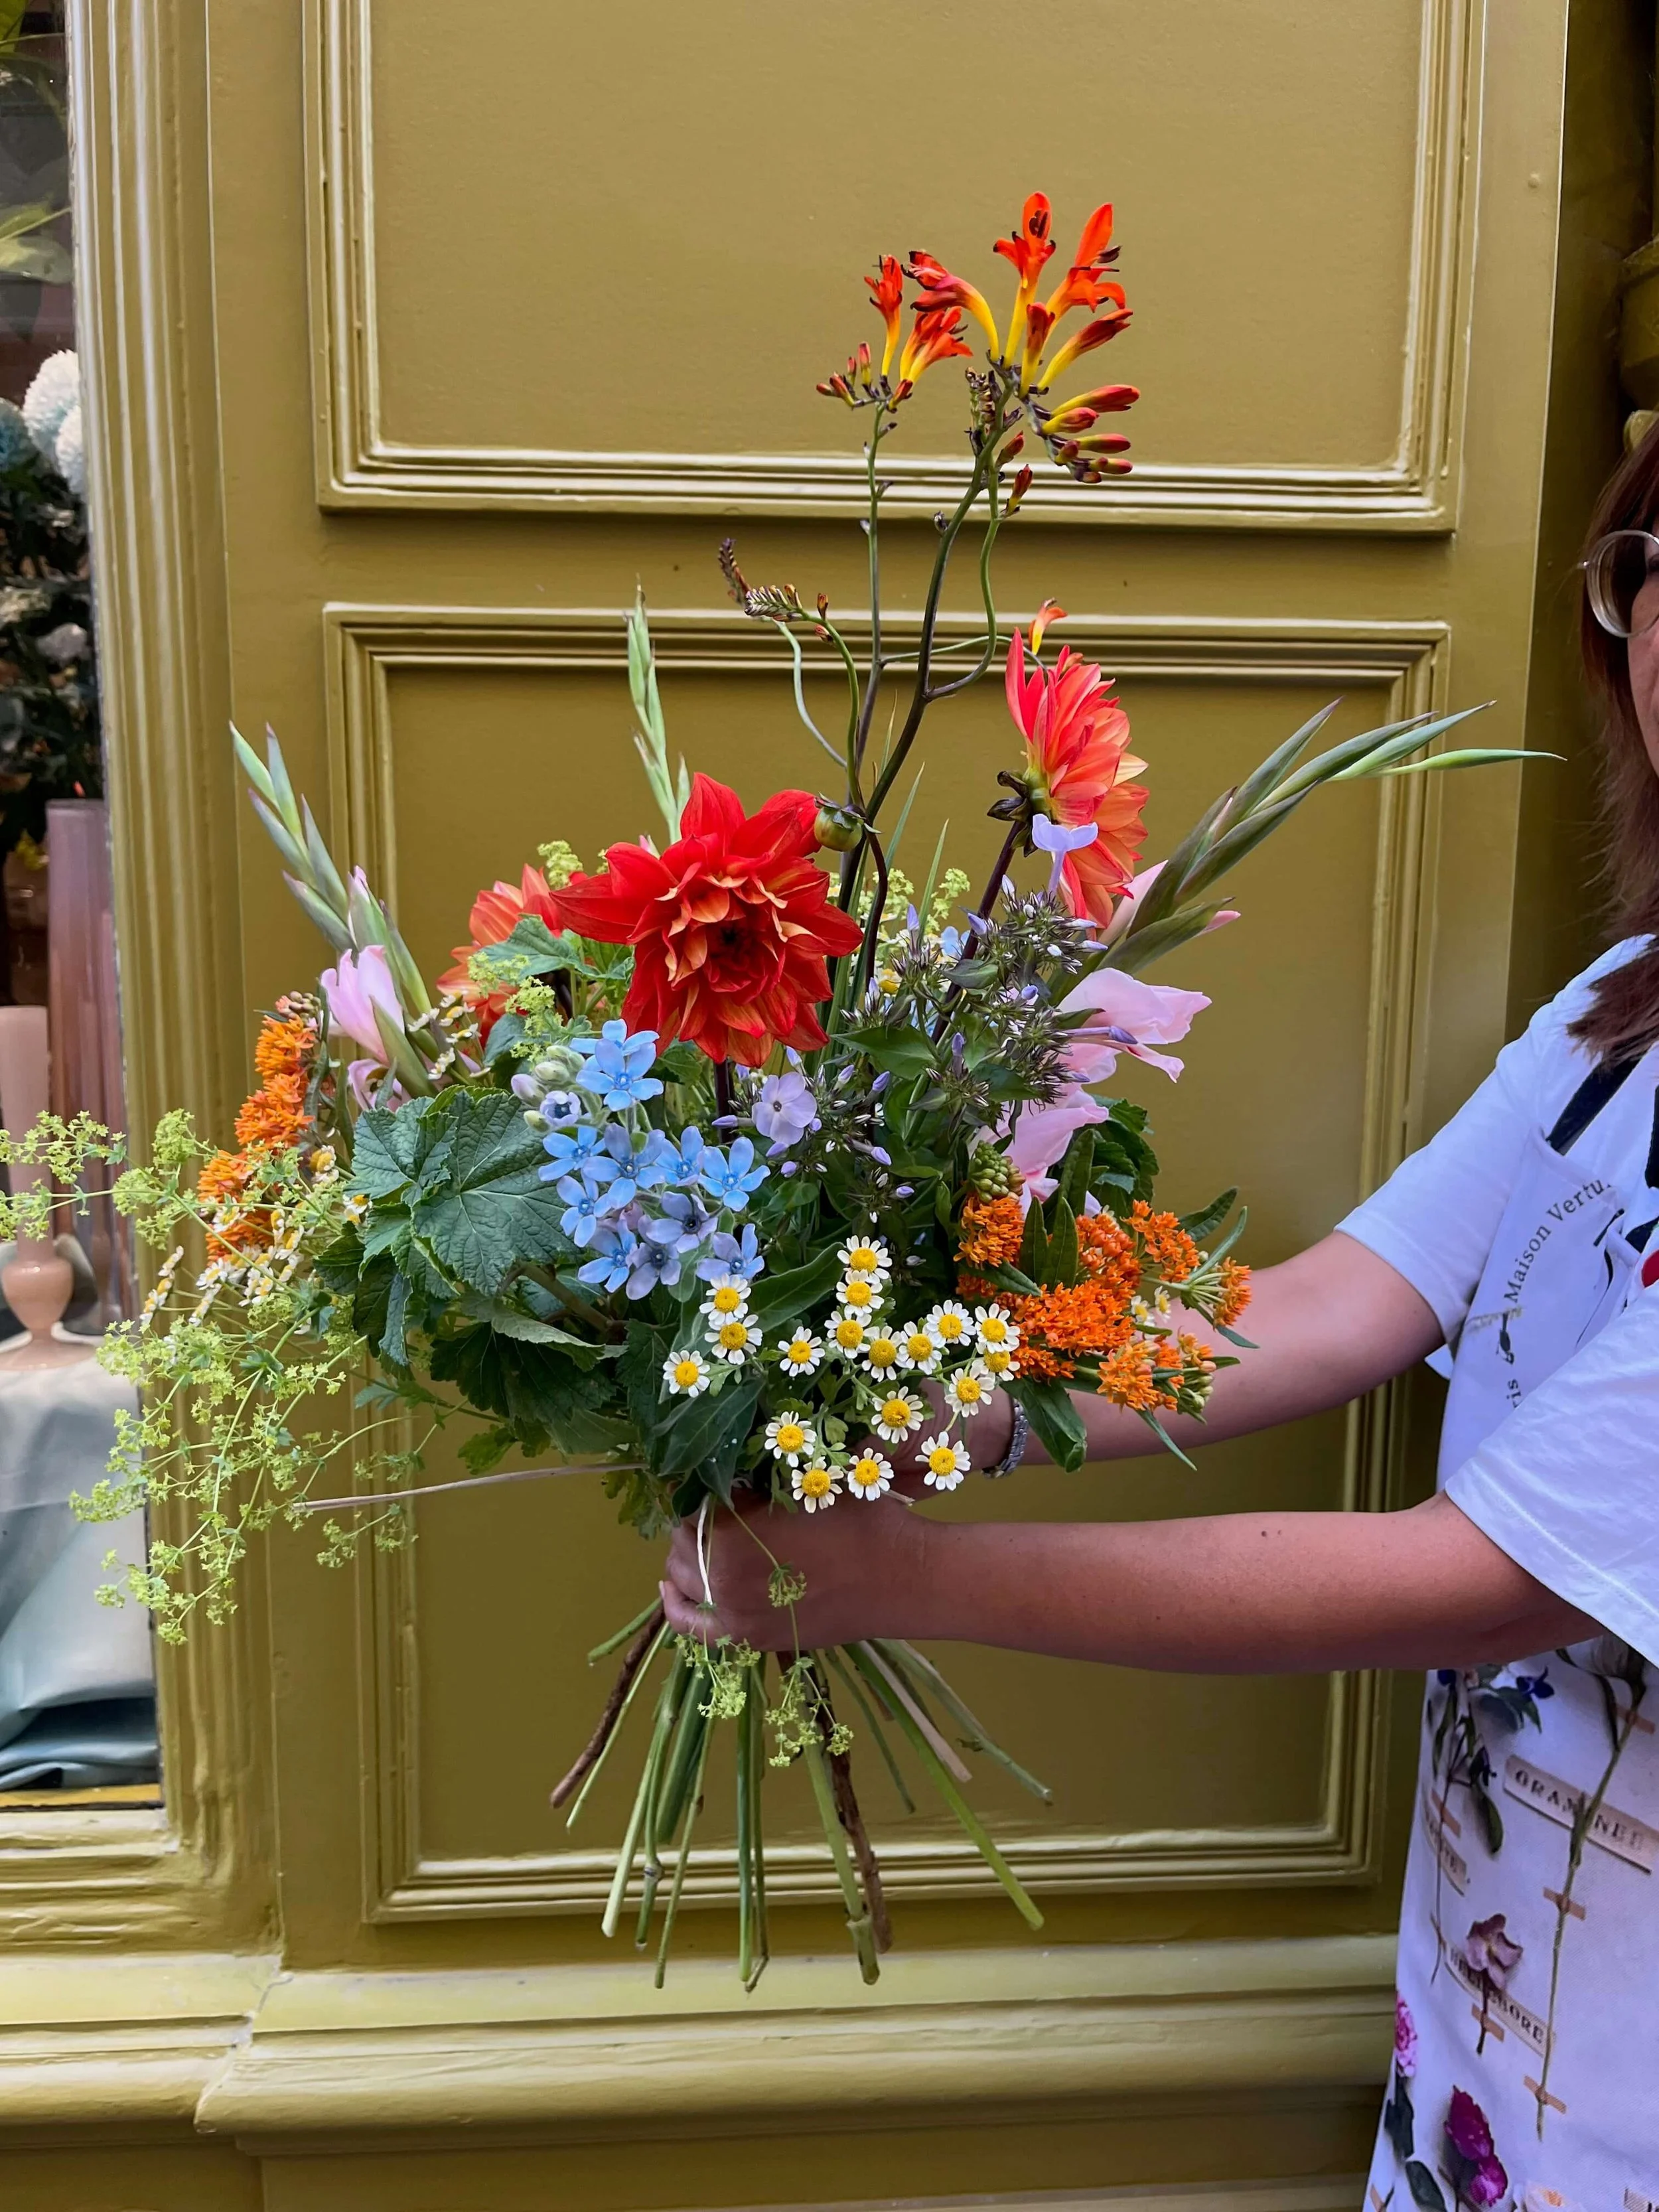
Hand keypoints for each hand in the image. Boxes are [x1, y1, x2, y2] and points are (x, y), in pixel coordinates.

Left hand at [660, 1484, 933, 1650]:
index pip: (690, 1503)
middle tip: (725, 1507)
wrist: (899, 1577)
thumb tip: (721, 1473)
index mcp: (730, 1531)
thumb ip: (753, 1483)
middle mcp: (720, 1576)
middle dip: (697, 1521)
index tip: (721, 1482)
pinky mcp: (748, 1637)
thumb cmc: (857, 1519)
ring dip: (689, 1556)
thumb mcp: (802, 1483)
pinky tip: (671, 1586)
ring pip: (683, 1578)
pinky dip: (677, 1606)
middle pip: (682, 1541)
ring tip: (709, 1539)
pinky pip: (692, 1628)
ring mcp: (732, 1613)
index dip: (704, 1488)